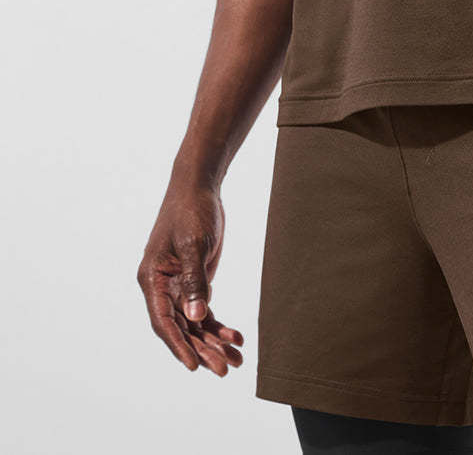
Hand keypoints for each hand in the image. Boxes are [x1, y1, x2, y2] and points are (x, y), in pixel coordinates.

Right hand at [137, 181, 243, 373]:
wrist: (199, 187)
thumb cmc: (191, 210)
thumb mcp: (193, 244)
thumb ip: (194, 280)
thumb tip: (196, 317)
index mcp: (152, 279)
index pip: (163, 321)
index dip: (178, 346)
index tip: (194, 367)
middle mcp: (161, 287)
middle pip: (181, 328)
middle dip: (202, 350)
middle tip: (224, 369)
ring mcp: (178, 286)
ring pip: (194, 324)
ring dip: (213, 343)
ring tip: (236, 361)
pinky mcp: (194, 282)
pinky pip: (204, 311)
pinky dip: (218, 326)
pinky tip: (236, 338)